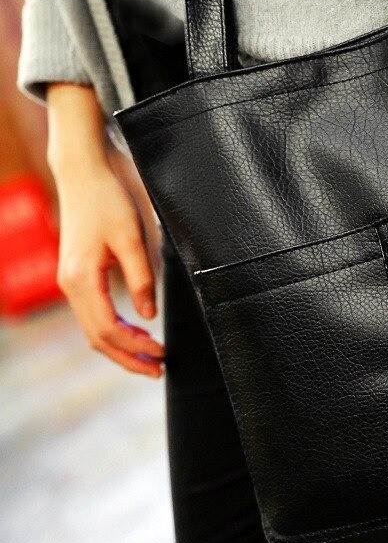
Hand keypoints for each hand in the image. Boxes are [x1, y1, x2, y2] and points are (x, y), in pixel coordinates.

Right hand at [46, 83, 163, 377]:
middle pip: (97, 337)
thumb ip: (142, 278)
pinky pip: (93, 314)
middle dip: (128, 357)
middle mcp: (70, 285)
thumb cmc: (108, 200)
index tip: (162, 355)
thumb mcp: (132, 238)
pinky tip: (135, 332)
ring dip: (121, 346)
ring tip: (150, 358)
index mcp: (81, 278)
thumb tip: (149, 315)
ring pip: (93, 329)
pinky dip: (113, 330)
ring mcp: (70, 281)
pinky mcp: (77, 275)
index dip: (136, 347)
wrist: (83, 173)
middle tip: (158, 370)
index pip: (109, 329)